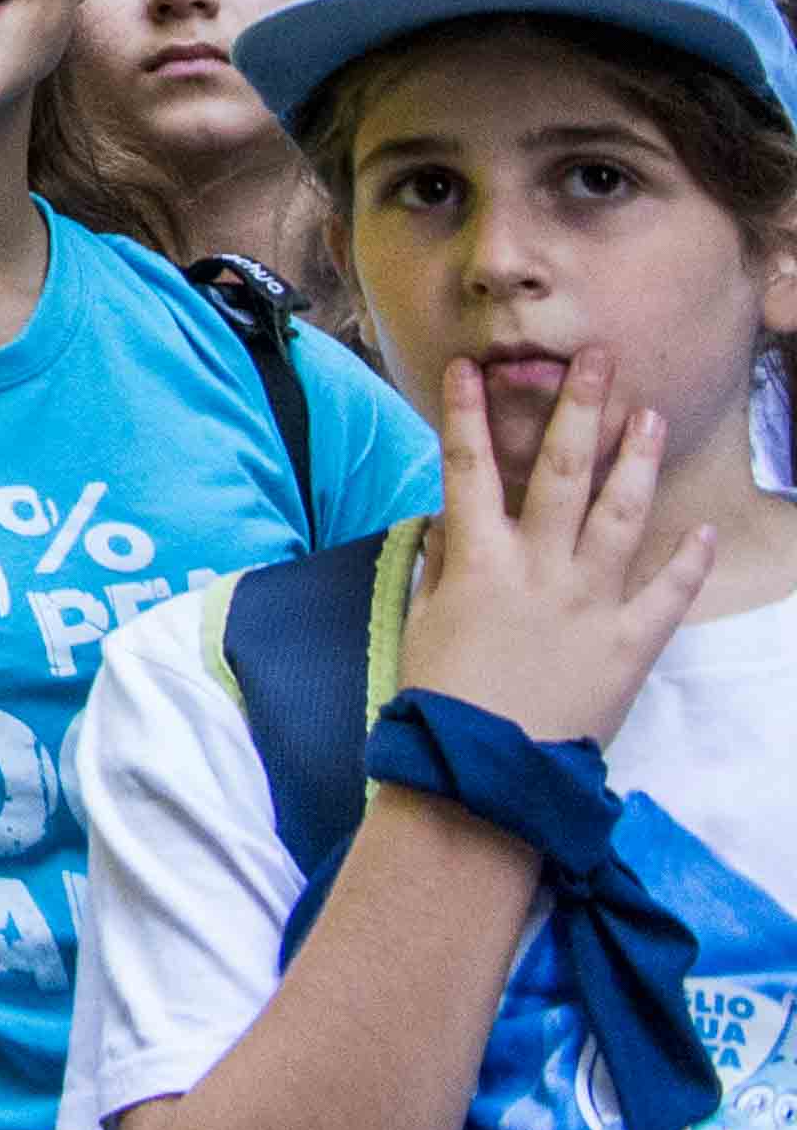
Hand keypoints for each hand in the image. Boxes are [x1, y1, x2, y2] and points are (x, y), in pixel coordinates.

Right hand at [401, 347, 713, 749]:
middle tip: (600, 360)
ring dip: (636, 462)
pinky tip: (705, 531)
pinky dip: (688, 563)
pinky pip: (667, 596)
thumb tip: (452, 520)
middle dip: (578, 410)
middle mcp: (539, 568)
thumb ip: (442, 564)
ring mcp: (590, 603)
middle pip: (560, 473)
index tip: (471, 368)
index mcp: (479, 561)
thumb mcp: (424, 619)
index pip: (466, 468)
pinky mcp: (628, 644)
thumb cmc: (441, 695)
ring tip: (652, 417)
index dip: (466, 414)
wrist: (485, 768)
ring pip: (620, 517)